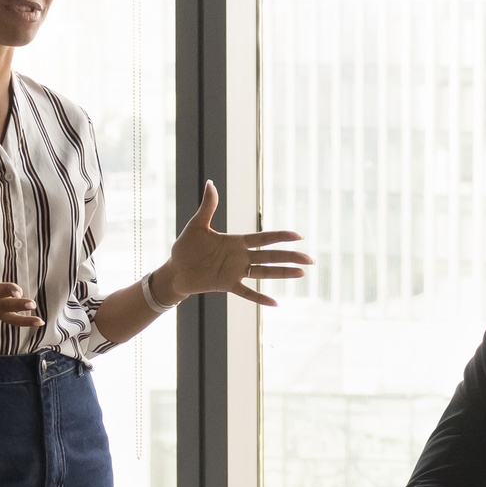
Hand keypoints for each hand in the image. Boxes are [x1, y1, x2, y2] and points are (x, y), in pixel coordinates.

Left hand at [148, 181, 309, 306]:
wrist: (175, 270)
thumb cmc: (185, 247)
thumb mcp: (197, 225)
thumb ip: (208, 206)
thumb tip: (211, 182)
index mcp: (236, 242)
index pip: (263, 238)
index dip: (281, 237)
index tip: (299, 236)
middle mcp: (240, 257)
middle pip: (271, 256)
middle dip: (291, 257)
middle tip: (310, 259)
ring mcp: (235, 272)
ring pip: (264, 273)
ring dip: (282, 273)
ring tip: (302, 274)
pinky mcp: (227, 285)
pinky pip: (246, 293)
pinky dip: (260, 298)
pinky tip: (275, 304)